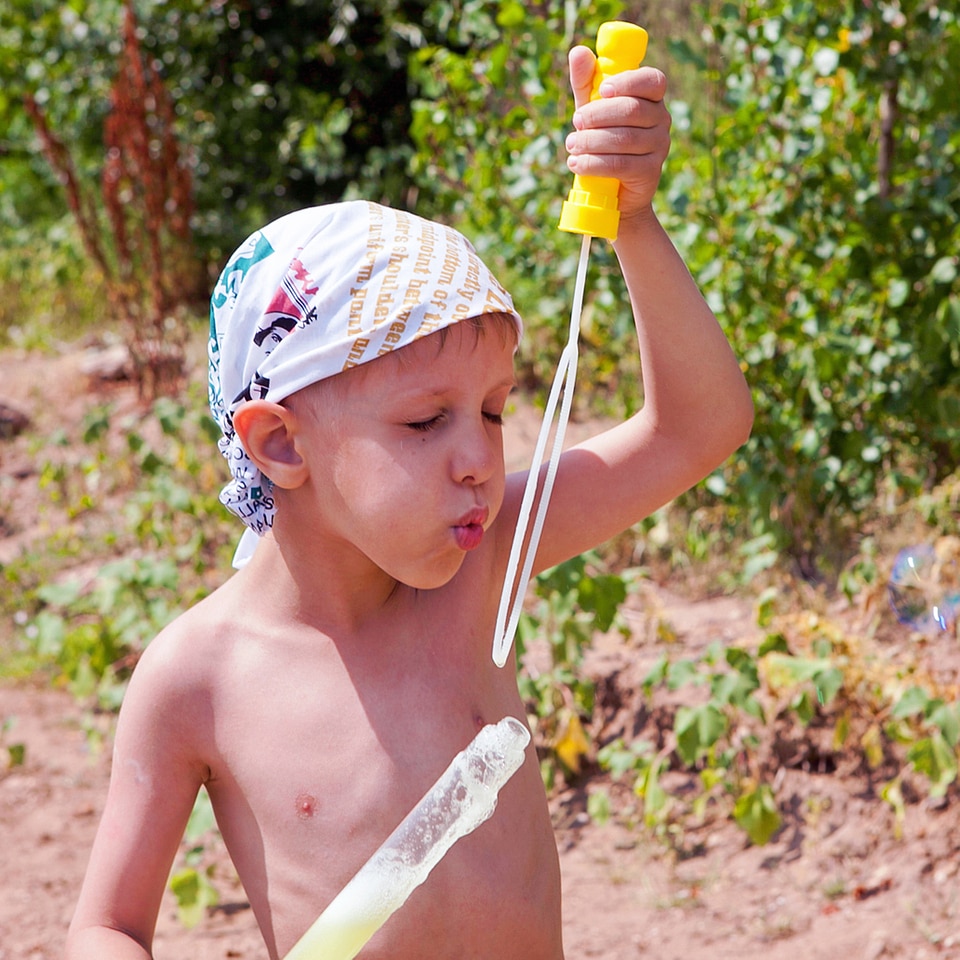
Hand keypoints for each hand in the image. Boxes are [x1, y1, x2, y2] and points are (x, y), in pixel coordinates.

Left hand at [564, 45, 670, 220]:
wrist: (614, 191)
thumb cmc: (602, 140)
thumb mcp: (592, 110)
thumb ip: (586, 82)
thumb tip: (579, 52)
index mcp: (652, 98)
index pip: (652, 80)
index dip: (628, 82)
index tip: (603, 90)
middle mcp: (661, 120)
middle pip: (632, 110)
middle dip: (598, 115)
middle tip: (576, 122)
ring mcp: (660, 146)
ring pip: (624, 139)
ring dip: (592, 142)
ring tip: (571, 145)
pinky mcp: (651, 172)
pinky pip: (621, 165)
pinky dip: (594, 164)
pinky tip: (576, 163)